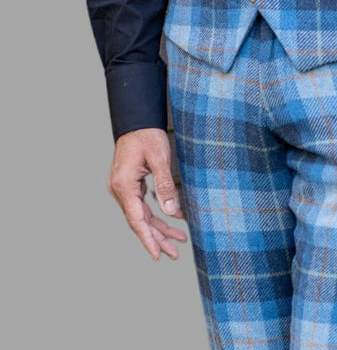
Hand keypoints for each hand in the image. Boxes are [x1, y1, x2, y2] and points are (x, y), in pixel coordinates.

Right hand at [107, 127, 187, 259]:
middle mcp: (120, 190)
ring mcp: (123, 188)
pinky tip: (172, 220)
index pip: (136, 220)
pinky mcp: (129, 184)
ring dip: (159, 228)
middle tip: (175, 254)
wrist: (137, 120)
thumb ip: (165, 186)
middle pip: (139, 221)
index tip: (157, 255)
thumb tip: (172, 212)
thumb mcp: (160, 159)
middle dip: (158, 238)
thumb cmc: (147, 136)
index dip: (148, 239)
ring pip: (142, 215)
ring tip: (178, 241)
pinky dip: (157, 214)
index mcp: (124, 186)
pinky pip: (142, 205)